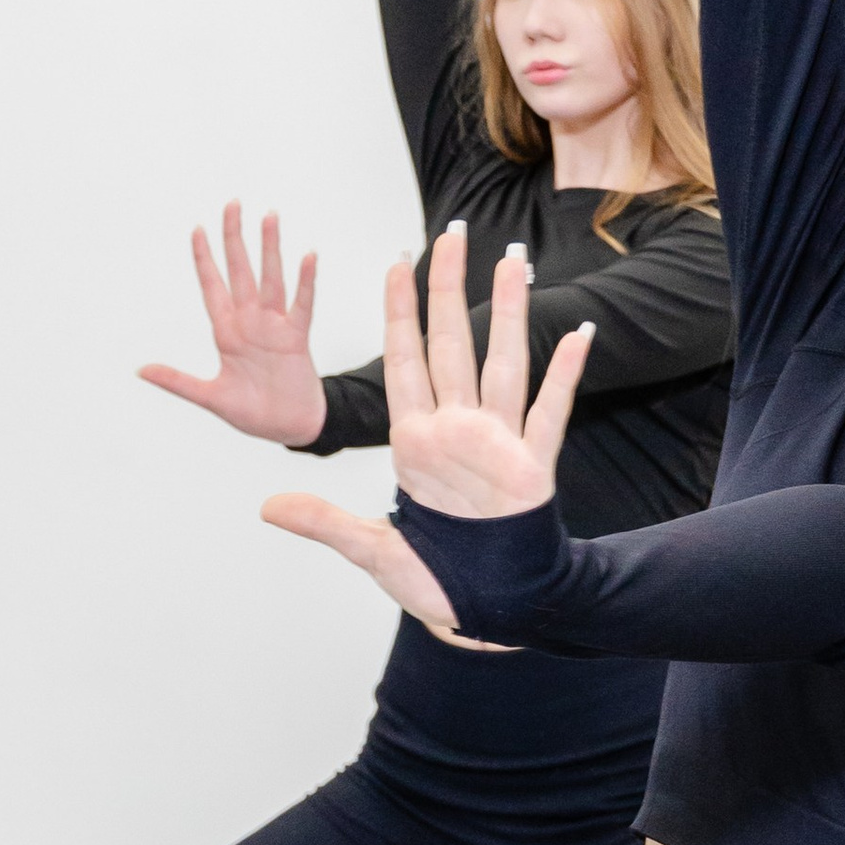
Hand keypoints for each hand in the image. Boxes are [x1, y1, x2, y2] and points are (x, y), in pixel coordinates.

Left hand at [139, 201, 326, 448]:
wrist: (289, 428)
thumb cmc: (252, 412)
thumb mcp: (210, 397)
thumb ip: (177, 381)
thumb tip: (141, 370)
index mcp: (226, 333)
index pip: (212, 287)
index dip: (204, 259)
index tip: (196, 229)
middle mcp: (249, 322)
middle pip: (240, 271)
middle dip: (234, 238)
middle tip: (232, 204)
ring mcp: (274, 327)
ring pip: (270, 278)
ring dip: (269, 248)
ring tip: (269, 217)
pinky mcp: (297, 338)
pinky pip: (302, 304)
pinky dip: (305, 281)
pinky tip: (307, 256)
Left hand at [261, 224, 593, 625]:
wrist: (484, 610)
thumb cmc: (433, 580)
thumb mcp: (370, 551)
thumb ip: (323, 523)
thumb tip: (267, 508)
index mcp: (414, 443)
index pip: (403, 362)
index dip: (398, 313)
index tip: (395, 265)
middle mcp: (455, 432)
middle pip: (452, 345)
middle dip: (450, 289)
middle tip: (452, 235)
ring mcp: (496, 445)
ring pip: (503, 363)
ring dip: (509, 313)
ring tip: (513, 262)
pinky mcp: (532, 467)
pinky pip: (550, 412)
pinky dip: (564, 374)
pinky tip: (578, 335)